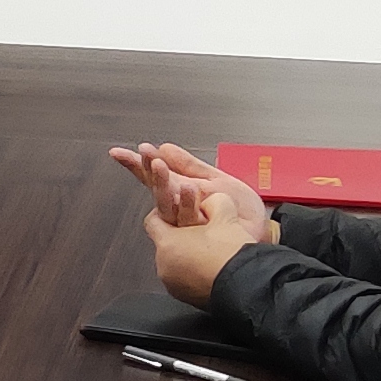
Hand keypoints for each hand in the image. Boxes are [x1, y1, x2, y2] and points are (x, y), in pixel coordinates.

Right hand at [108, 141, 272, 237]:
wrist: (262, 232)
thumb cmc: (240, 209)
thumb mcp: (214, 177)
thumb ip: (189, 165)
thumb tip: (163, 147)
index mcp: (182, 192)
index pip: (153, 177)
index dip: (136, 165)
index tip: (118, 153)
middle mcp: (181, 208)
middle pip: (156, 189)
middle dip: (149, 169)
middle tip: (144, 153)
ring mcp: (189, 222)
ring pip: (168, 204)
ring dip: (164, 183)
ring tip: (159, 163)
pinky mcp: (202, 232)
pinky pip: (190, 217)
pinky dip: (188, 203)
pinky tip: (186, 187)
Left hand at [146, 200, 268, 307]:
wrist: (247, 286)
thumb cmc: (232, 255)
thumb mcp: (226, 215)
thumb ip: (212, 202)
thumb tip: (210, 201)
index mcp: (167, 244)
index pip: (152, 221)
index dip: (167, 212)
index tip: (178, 211)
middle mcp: (164, 267)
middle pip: (165, 244)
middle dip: (181, 236)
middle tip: (201, 232)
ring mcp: (174, 285)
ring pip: (175, 263)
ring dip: (188, 256)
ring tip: (211, 251)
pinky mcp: (186, 298)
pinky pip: (185, 280)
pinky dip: (194, 273)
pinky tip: (213, 267)